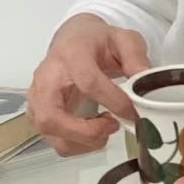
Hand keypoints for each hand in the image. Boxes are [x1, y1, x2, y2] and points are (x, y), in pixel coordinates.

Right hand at [27, 14, 149, 156]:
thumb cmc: (96, 42)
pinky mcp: (39, 112)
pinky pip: (54, 140)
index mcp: (71, 54)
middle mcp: (47, 77)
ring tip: (105, 127)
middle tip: (112, 126)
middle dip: (85, 132)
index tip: (131, 111)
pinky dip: (78, 144)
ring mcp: (38, 97)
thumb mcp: (123, 39)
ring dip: (83, 141)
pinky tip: (94, 130)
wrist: (73, 40)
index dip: (113, 101)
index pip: (88, 82)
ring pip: (50, 132)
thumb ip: (136, 57)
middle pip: (51, 116)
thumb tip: (145, 83)